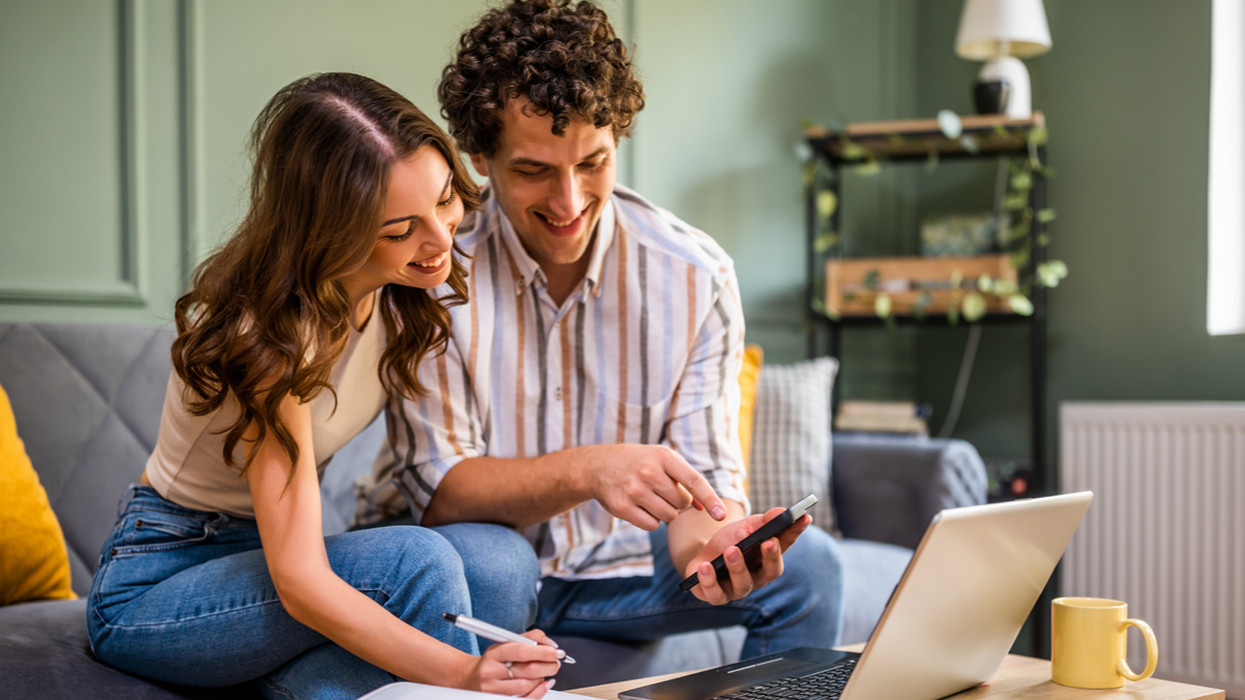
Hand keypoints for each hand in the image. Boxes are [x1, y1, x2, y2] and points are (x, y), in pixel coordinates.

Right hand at [469, 630, 561, 697]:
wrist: (471, 677)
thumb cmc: (493, 660)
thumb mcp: (506, 642)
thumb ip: (530, 638)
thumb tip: (550, 644)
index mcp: (494, 653)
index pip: (522, 650)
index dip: (543, 652)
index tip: (556, 652)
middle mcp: (492, 671)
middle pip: (528, 670)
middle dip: (548, 666)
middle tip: (556, 662)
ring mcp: (493, 689)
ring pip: (527, 686)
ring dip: (542, 678)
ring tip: (545, 671)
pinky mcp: (498, 699)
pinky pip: (525, 699)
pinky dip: (539, 691)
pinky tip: (544, 684)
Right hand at [582, 444, 726, 530]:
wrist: (597, 466)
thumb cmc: (638, 462)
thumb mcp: (662, 460)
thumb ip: (686, 480)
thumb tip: (706, 508)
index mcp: (664, 456)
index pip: (694, 480)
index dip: (710, 498)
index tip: (721, 515)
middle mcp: (649, 472)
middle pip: (682, 503)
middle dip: (677, 501)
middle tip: (661, 490)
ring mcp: (634, 490)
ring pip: (668, 516)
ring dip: (665, 512)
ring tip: (650, 497)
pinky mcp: (622, 508)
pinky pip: (652, 525)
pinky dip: (651, 521)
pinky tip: (640, 506)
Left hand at [684, 507, 810, 604]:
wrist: (702, 556)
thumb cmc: (729, 542)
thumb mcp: (745, 527)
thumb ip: (764, 521)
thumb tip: (782, 512)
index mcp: (769, 557)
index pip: (786, 545)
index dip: (795, 532)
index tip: (804, 517)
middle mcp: (758, 577)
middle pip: (771, 572)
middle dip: (771, 557)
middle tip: (768, 541)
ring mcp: (738, 589)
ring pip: (743, 584)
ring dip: (738, 567)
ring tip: (731, 550)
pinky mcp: (717, 596)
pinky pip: (715, 594)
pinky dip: (710, 581)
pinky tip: (705, 567)